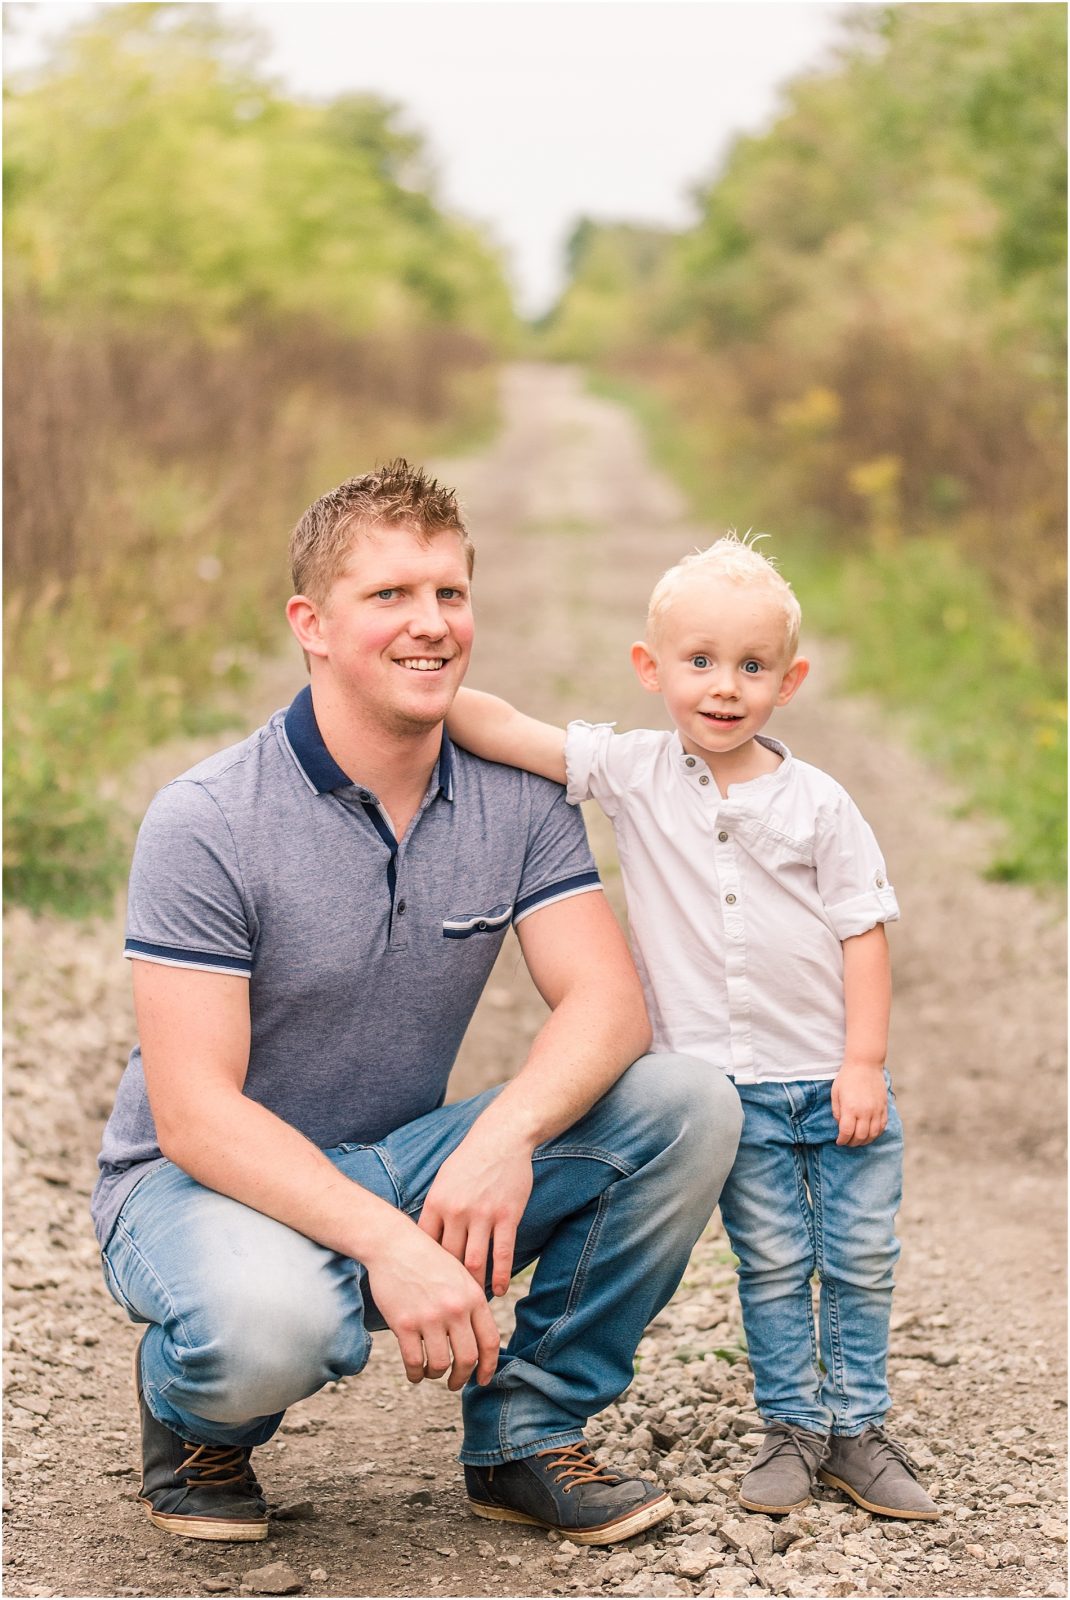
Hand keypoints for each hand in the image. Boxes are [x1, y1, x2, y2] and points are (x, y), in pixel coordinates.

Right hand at [363, 1218, 500, 1390]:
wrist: (394, 1244)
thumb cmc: (428, 1261)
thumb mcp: (459, 1275)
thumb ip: (472, 1305)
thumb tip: (481, 1344)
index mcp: (473, 1296)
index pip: (490, 1342)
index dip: (489, 1367)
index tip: (483, 1380)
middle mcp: (455, 1308)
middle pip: (467, 1359)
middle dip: (462, 1378)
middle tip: (454, 1384)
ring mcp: (430, 1317)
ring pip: (440, 1365)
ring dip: (436, 1375)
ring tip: (431, 1372)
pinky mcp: (404, 1324)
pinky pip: (414, 1362)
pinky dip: (415, 1374)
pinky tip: (415, 1372)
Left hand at [418, 1128, 534, 1296]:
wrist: (501, 1139)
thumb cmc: (469, 1161)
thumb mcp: (442, 1182)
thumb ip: (434, 1210)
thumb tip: (423, 1240)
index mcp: (436, 1203)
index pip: (425, 1246)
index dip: (424, 1270)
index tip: (425, 1287)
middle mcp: (456, 1211)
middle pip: (448, 1259)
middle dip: (446, 1285)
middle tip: (447, 1305)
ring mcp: (482, 1214)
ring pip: (474, 1261)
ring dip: (473, 1286)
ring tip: (473, 1303)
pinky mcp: (506, 1216)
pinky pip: (502, 1253)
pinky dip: (500, 1276)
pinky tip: (498, 1291)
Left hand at [831, 1061, 887, 1146]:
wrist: (865, 1063)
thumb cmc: (847, 1077)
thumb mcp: (835, 1092)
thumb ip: (837, 1111)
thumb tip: (840, 1125)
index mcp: (851, 1108)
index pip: (847, 1132)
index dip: (842, 1140)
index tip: (839, 1141)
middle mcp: (865, 1111)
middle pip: (861, 1136)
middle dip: (852, 1143)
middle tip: (847, 1142)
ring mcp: (876, 1110)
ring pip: (873, 1134)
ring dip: (865, 1141)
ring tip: (858, 1140)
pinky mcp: (884, 1107)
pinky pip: (882, 1126)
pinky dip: (876, 1134)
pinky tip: (870, 1134)